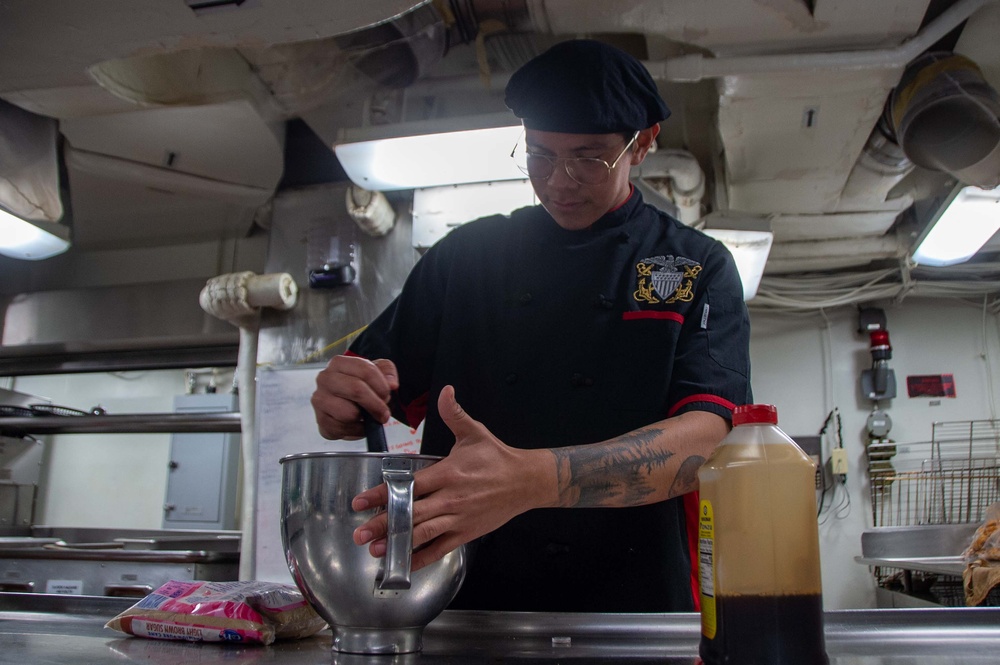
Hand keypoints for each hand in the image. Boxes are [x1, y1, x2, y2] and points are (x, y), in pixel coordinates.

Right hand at [311, 355, 398, 439]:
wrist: (344, 406)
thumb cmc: (360, 387)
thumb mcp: (377, 373)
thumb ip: (387, 371)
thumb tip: (392, 383)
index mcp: (339, 363)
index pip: (366, 370)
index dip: (381, 386)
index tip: (387, 395)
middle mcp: (325, 379)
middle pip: (356, 390)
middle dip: (375, 404)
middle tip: (384, 413)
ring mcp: (320, 399)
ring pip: (349, 413)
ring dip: (364, 419)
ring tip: (366, 416)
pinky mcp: (320, 419)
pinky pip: (343, 429)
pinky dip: (356, 430)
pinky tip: (357, 424)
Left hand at [351, 385, 556, 570]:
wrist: (526, 481)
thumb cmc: (498, 457)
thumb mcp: (475, 432)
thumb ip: (454, 414)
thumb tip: (445, 390)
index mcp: (447, 473)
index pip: (408, 485)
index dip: (382, 494)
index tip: (360, 502)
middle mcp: (450, 498)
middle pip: (410, 513)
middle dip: (382, 524)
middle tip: (359, 534)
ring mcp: (458, 518)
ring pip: (422, 534)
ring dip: (397, 543)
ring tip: (375, 550)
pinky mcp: (466, 533)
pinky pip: (440, 548)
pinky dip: (422, 558)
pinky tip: (405, 564)